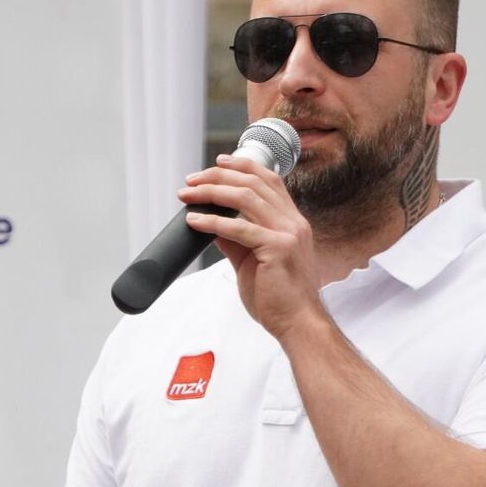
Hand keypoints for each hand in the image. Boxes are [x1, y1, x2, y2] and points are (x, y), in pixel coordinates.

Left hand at [178, 154, 325, 340]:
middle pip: (254, 182)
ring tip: (188, 195)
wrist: (298, 324)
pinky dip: (213, 221)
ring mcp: (288, 233)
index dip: (243, 166)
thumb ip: (236, 240)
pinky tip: (195, 220)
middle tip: (191, 180)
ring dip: (211, 192)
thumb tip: (213, 225)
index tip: (218, 163)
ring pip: (245, 197)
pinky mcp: (278, 248)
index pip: (269, 180)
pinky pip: (239, 228)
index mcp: (292, 222)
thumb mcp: (254, 261)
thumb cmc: (279, 299)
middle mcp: (293, 222)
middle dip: (218, 175)